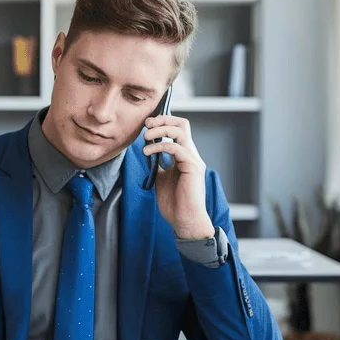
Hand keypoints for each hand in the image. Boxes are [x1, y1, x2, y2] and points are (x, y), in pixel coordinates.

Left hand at [142, 113, 214, 238]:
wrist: (185, 220)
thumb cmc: (174, 203)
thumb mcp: (161, 178)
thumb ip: (158, 164)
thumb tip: (148, 151)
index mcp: (184, 156)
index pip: (179, 128)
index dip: (164, 122)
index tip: (147, 124)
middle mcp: (191, 154)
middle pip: (182, 123)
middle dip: (163, 119)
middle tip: (147, 124)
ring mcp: (193, 159)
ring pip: (180, 131)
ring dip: (160, 130)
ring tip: (145, 137)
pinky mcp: (193, 167)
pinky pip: (176, 147)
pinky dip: (160, 145)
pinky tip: (148, 152)